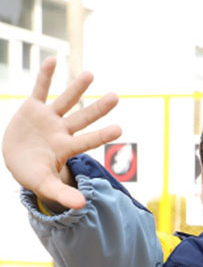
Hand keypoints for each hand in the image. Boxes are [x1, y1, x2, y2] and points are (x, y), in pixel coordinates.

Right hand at [1, 56, 120, 209]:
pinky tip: (53, 60)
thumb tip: (82, 206)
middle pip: (82, 118)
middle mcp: (61, 131)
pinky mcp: (32, 108)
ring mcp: (48, 119)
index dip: (102, 135)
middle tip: (116, 97)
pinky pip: (39, 89)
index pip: (87, 141)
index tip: (119, 129)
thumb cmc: (34, 175)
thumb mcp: (46, 185)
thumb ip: (63, 194)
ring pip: (65, 101)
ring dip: (76, 88)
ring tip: (90, 74)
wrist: (17, 161)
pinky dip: (44, 76)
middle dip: (98, 109)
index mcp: (65, 148)